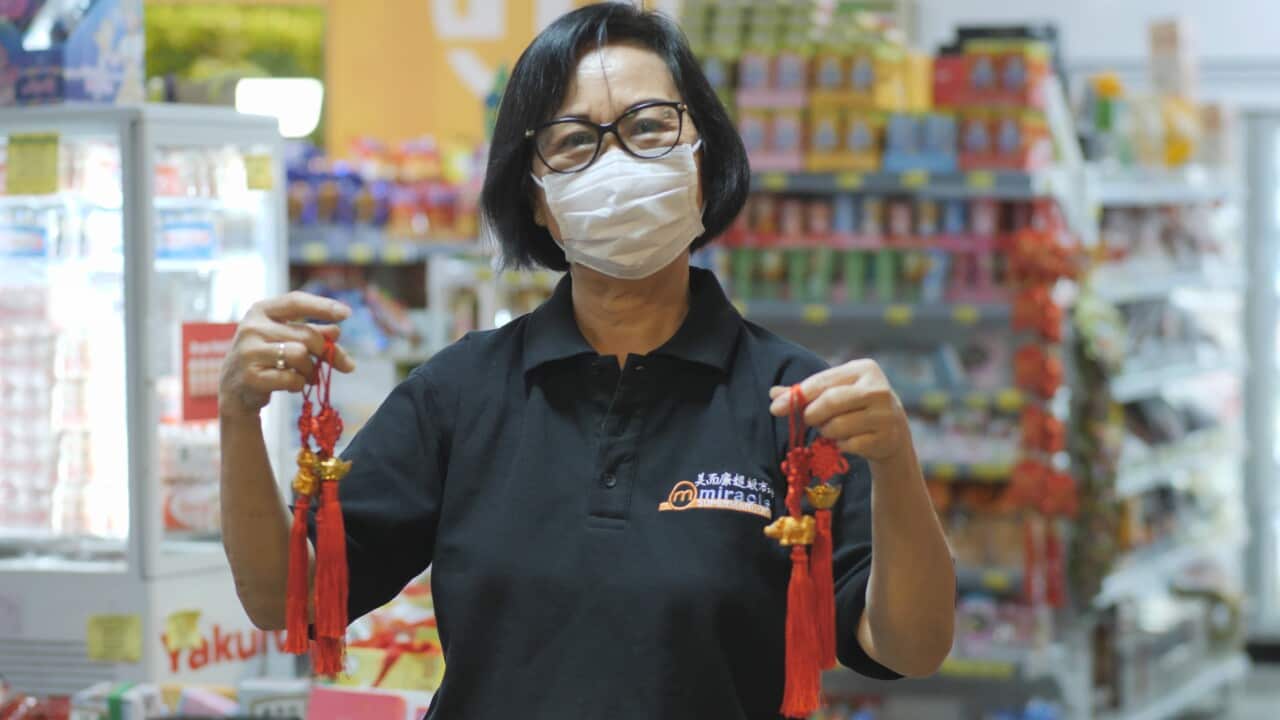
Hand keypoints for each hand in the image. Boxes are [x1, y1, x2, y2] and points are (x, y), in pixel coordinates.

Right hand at [219, 292, 355, 418]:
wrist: (235, 389)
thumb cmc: (265, 358)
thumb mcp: (285, 338)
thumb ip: (310, 332)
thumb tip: (336, 331)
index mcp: (260, 311)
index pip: (296, 301)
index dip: (323, 306)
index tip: (347, 313)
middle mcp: (252, 327)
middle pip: (307, 335)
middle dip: (328, 351)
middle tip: (346, 365)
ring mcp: (249, 352)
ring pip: (300, 355)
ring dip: (311, 369)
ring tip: (307, 375)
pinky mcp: (251, 376)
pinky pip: (292, 378)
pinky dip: (300, 384)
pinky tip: (293, 385)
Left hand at [769, 360, 909, 462]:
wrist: (893, 431)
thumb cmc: (856, 406)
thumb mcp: (835, 392)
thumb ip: (805, 393)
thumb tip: (773, 394)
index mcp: (864, 369)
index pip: (822, 381)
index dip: (797, 395)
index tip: (776, 408)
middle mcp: (878, 389)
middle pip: (830, 402)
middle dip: (811, 414)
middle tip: (808, 420)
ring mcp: (885, 415)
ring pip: (837, 426)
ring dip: (826, 432)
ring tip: (832, 429)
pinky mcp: (886, 439)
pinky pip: (848, 445)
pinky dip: (840, 445)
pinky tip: (847, 440)